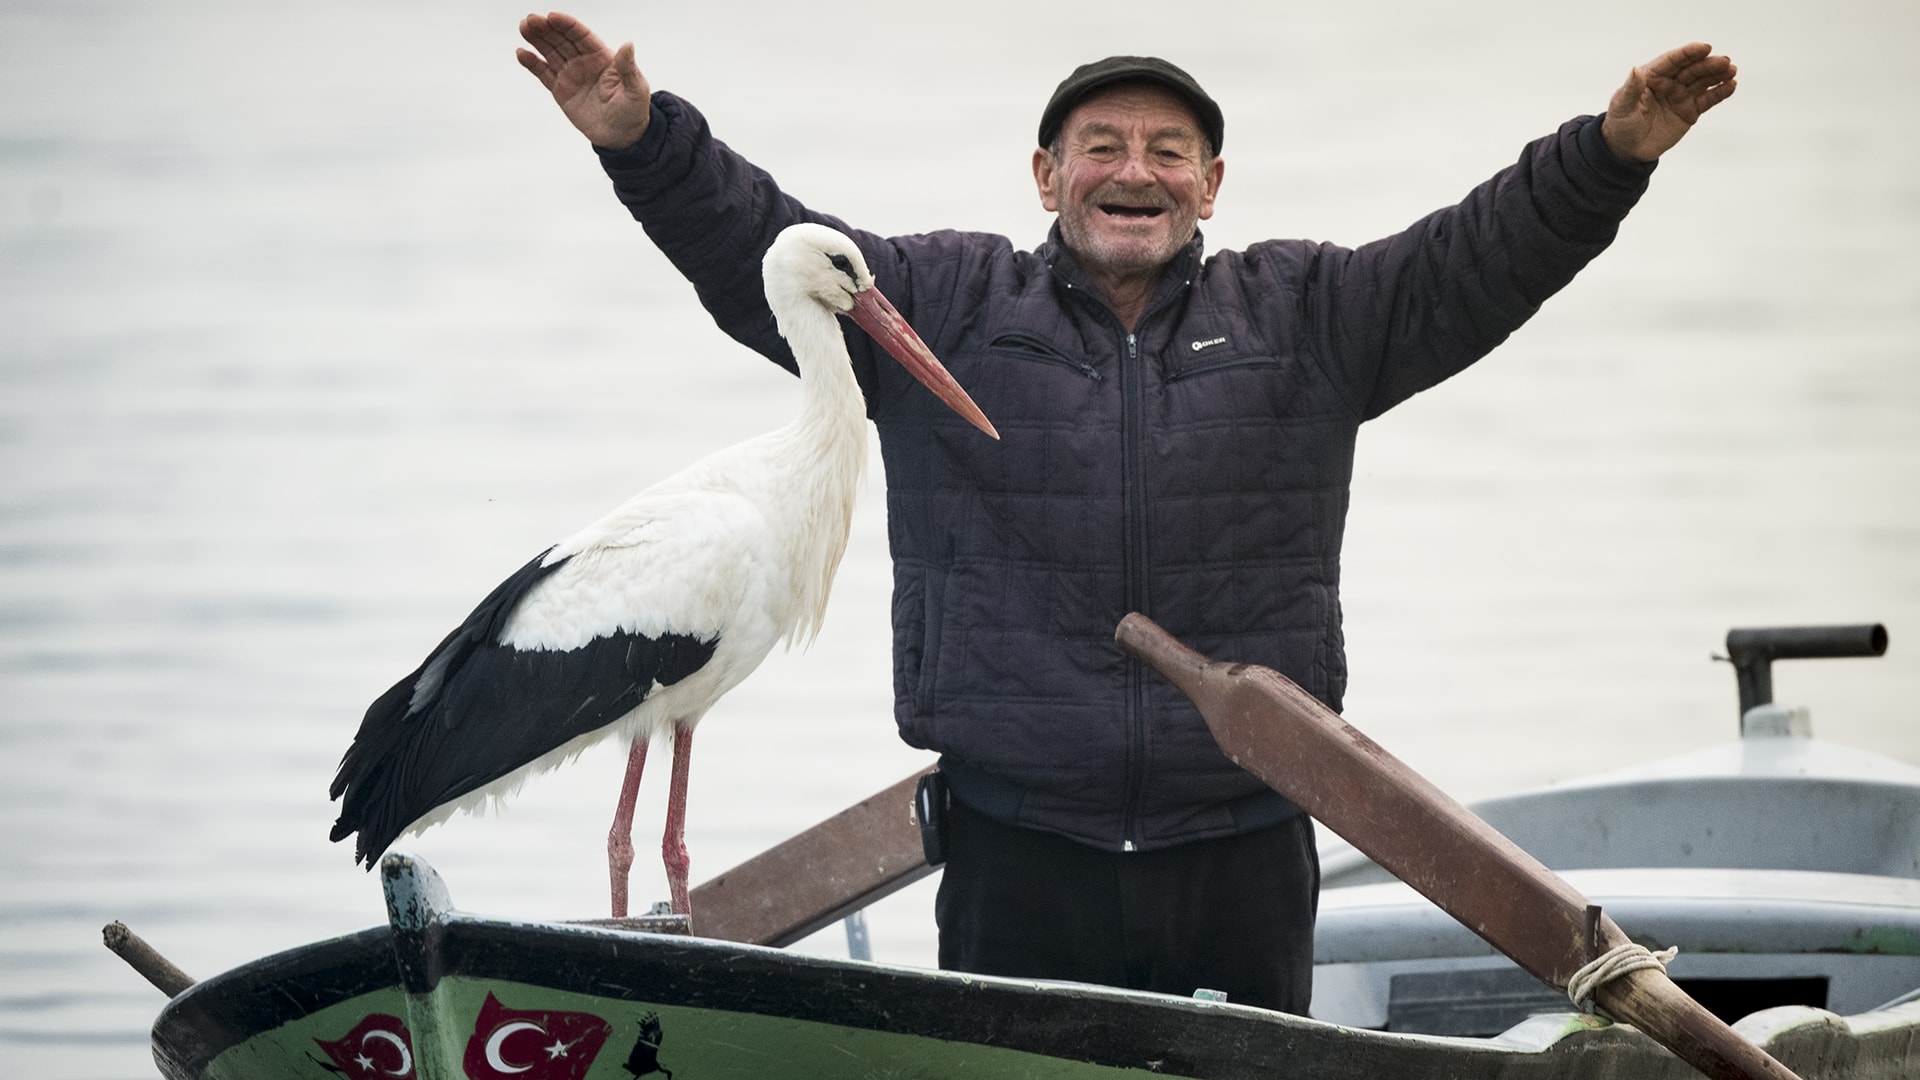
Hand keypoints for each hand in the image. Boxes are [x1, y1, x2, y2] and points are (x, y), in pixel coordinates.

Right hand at [516, 12, 651, 149]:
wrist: (621, 137)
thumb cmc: (632, 111)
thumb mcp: (635, 89)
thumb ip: (628, 67)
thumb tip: (628, 46)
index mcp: (603, 57)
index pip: (582, 36)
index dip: (567, 25)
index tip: (553, 17)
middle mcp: (584, 62)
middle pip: (562, 40)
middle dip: (547, 28)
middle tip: (531, 19)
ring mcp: (571, 74)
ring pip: (551, 52)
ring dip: (537, 39)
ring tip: (524, 27)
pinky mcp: (561, 90)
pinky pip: (544, 73)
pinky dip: (532, 63)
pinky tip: (522, 53)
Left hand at [1601, 42, 1736, 162]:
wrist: (1627, 150)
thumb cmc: (1620, 124)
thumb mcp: (1622, 106)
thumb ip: (1631, 89)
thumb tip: (1636, 70)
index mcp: (1652, 76)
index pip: (1672, 61)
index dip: (1688, 53)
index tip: (1705, 48)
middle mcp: (1669, 82)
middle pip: (1692, 69)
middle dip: (1709, 64)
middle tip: (1724, 61)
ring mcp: (1681, 95)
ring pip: (1703, 81)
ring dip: (1718, 75)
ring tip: (1731, 71)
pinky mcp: (1690, 110)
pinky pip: (1708, 99)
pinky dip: (1720, 92)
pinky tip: (1731, 86)